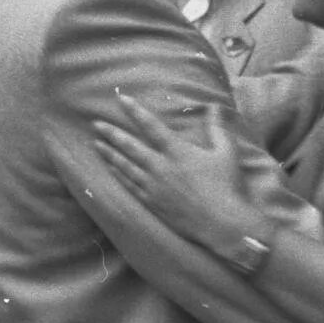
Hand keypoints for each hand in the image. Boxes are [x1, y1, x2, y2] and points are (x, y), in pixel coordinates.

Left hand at [94, 94, 265, 250]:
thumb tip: (214, 107)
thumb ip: (217, 128)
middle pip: (130, 146)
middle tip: (96, 124)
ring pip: (125, 166)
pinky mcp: (152, 202)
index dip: (135, 111)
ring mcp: (153, 186)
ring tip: (96, 144)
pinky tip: (110, 169)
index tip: (122, 99)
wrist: (221, 222)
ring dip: (109, 154)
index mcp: (178, 151)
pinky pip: (129, 186)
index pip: (152, 126)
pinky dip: (117, 175)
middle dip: (112, 133)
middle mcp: (161, 167)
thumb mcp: (227, 152)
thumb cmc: (227, 186)